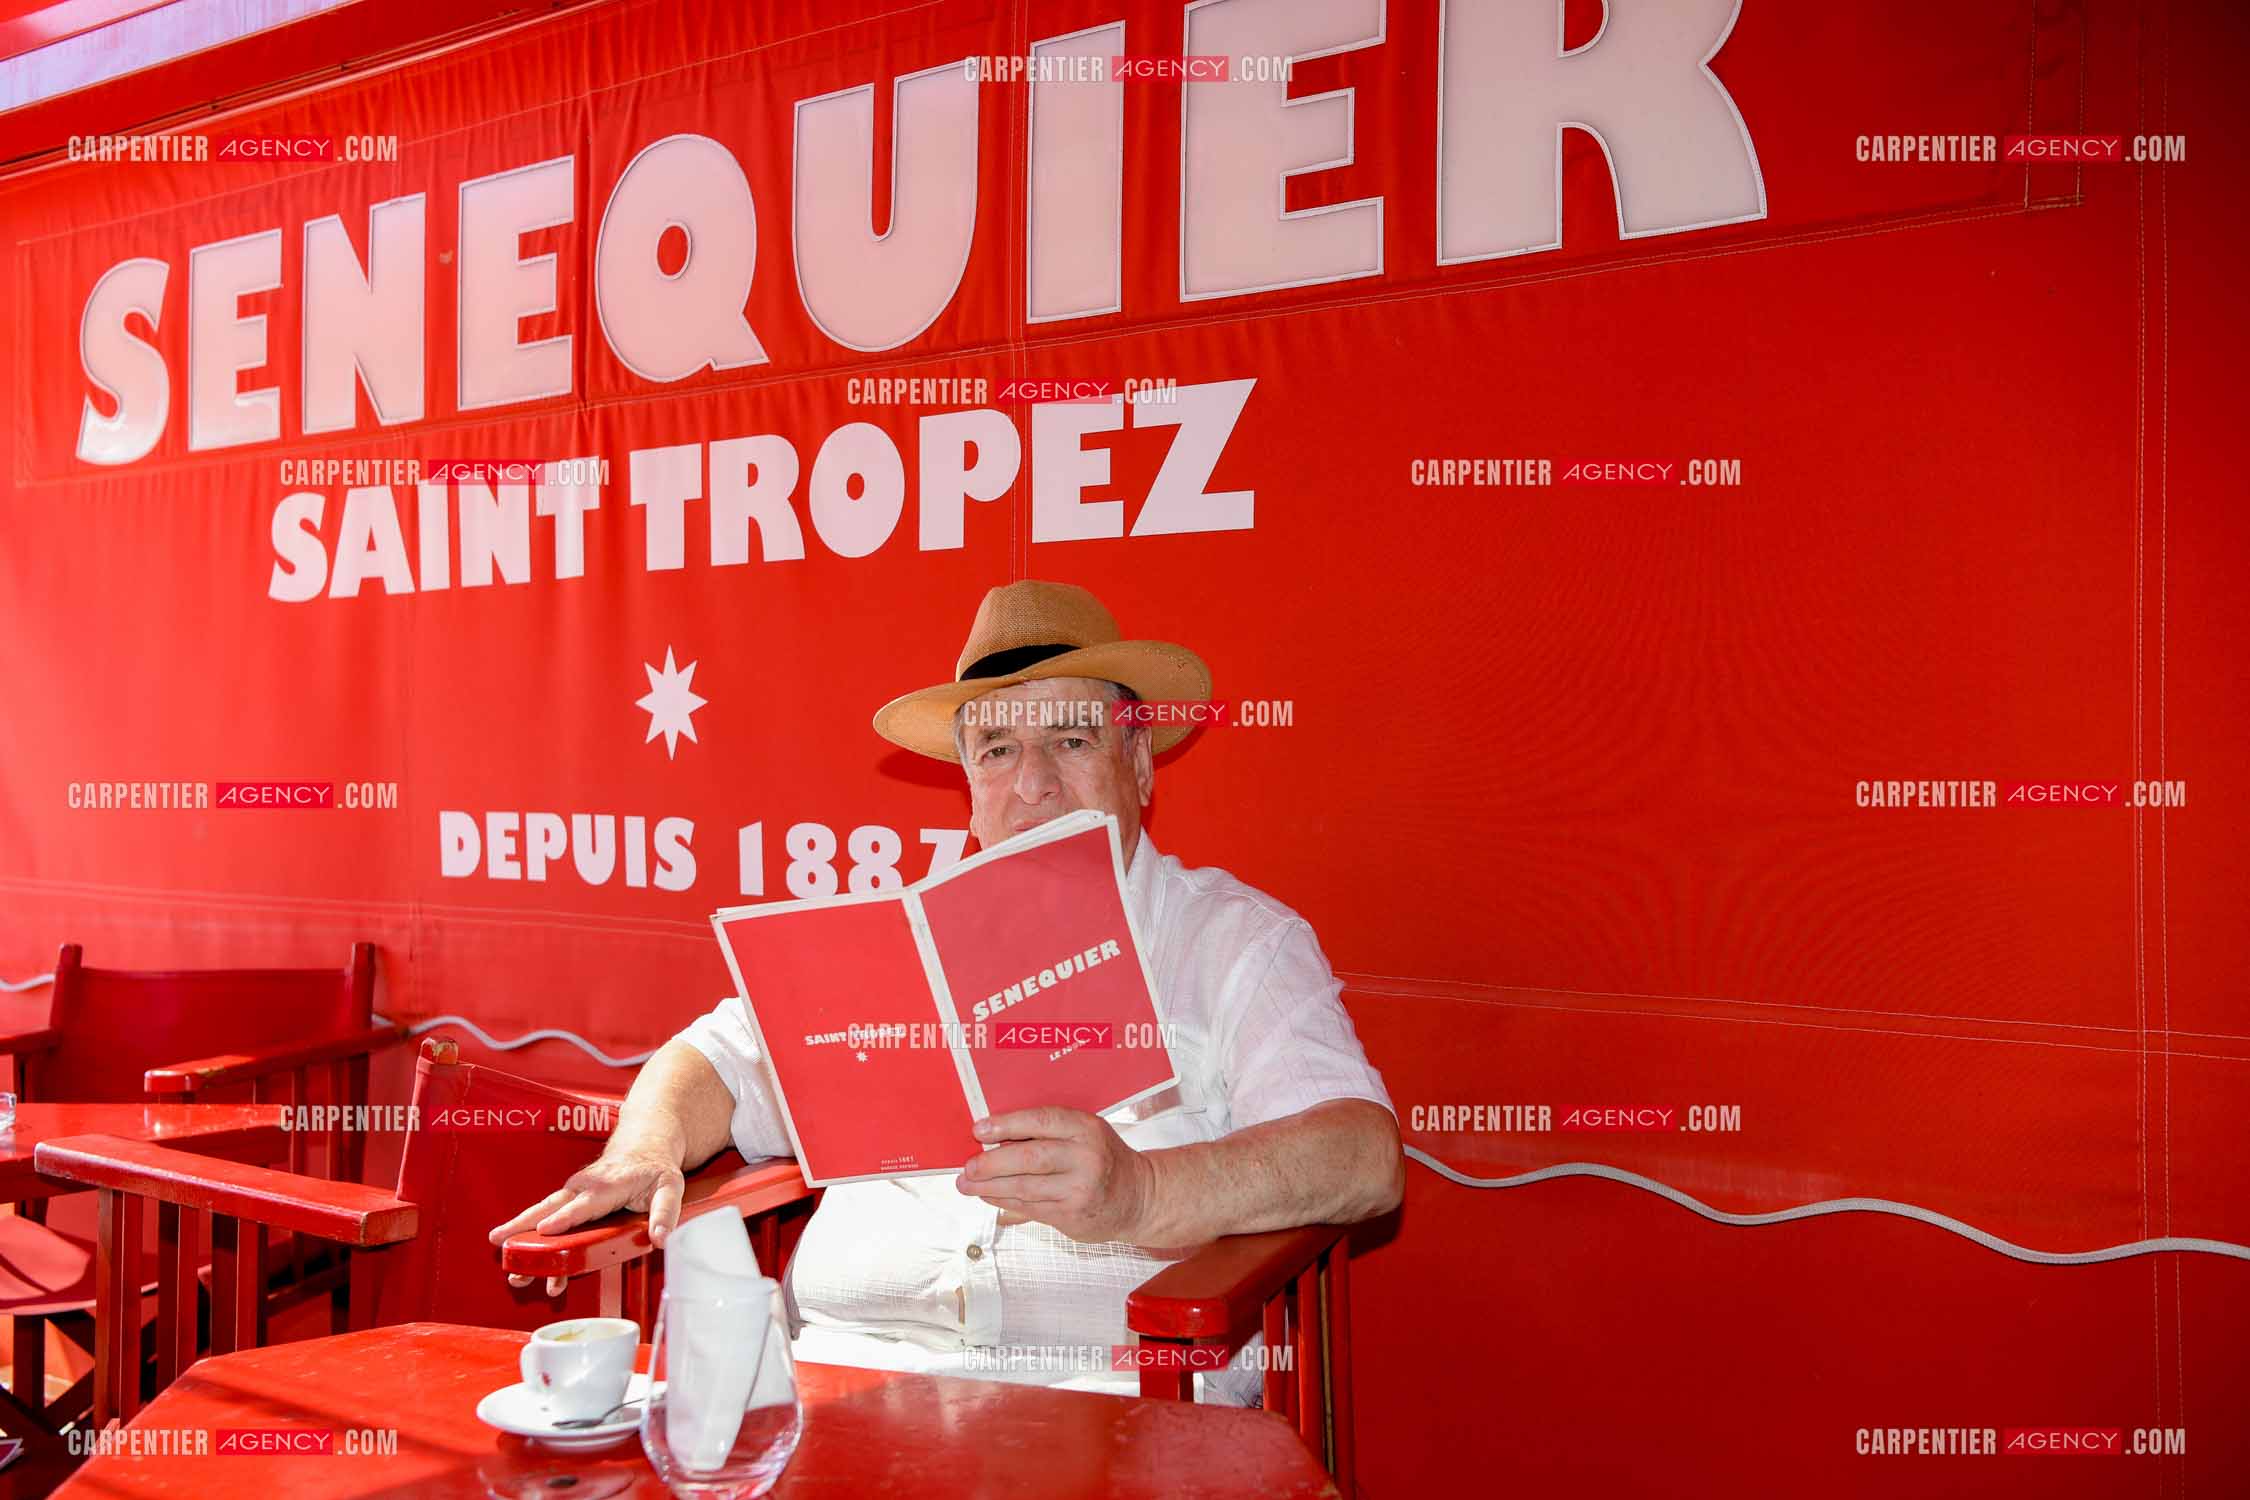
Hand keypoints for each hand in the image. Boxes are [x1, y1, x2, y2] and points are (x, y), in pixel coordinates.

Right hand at [487, 1148, 686, 1294]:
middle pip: (549, 1208)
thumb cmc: (654, 1169)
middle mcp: (583, 1188)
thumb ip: (665, 1212)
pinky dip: (531, 1241)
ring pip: (541, 1216)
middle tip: (501, 1243)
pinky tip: (525, 1268)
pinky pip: (546, 1221)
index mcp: (607, 1185)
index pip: (584, 1204)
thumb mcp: (670, 1187)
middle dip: (524, 1227)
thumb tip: (660, 1238)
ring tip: (508, 1266)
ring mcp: (572, 1195)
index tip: (546, 1229)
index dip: (566, 1218)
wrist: (642, 1147)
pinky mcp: (568, 1203)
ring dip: (520, 1238)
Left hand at [955, 1106, 1153, 1243]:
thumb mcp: (1085, 1134)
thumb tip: (995, 1137)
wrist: (1138, 1196)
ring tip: (968, 1185)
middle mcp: (1085, 1158)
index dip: (1006, 1124)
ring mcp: (1080, 1189)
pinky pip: (1030, 1208)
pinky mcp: (1073, 1216)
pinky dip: (1005, 1202)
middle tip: (968, 1167)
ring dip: (990, 1188)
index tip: (979, 1130)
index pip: (1041, 1121)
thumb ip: (1048, 1133)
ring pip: (1025, 1188)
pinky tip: (990, 1197)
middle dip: (991, 1163)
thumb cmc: (1104, 1159)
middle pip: (1029, 1158)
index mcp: (1086, 1128)